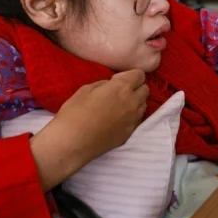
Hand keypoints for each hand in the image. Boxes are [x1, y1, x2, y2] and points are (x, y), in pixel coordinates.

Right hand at [30, 69, 148, 190]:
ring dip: (135, 102)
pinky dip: (131, 116)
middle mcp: (132, 103)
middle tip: (119, 92)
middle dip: (135, 87)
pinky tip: (117, 120)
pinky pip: (137, 120)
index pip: (139, 75)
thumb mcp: (86, 89)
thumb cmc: (74, 113)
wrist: (72, 143)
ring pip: (143, 105)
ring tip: (119, 106)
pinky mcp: (129, 134)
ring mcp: (133, 120)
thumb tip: (111, 86)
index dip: (129, 75)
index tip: (116, 80)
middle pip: (145, 90)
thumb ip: (104, 84)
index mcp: (122, 88)